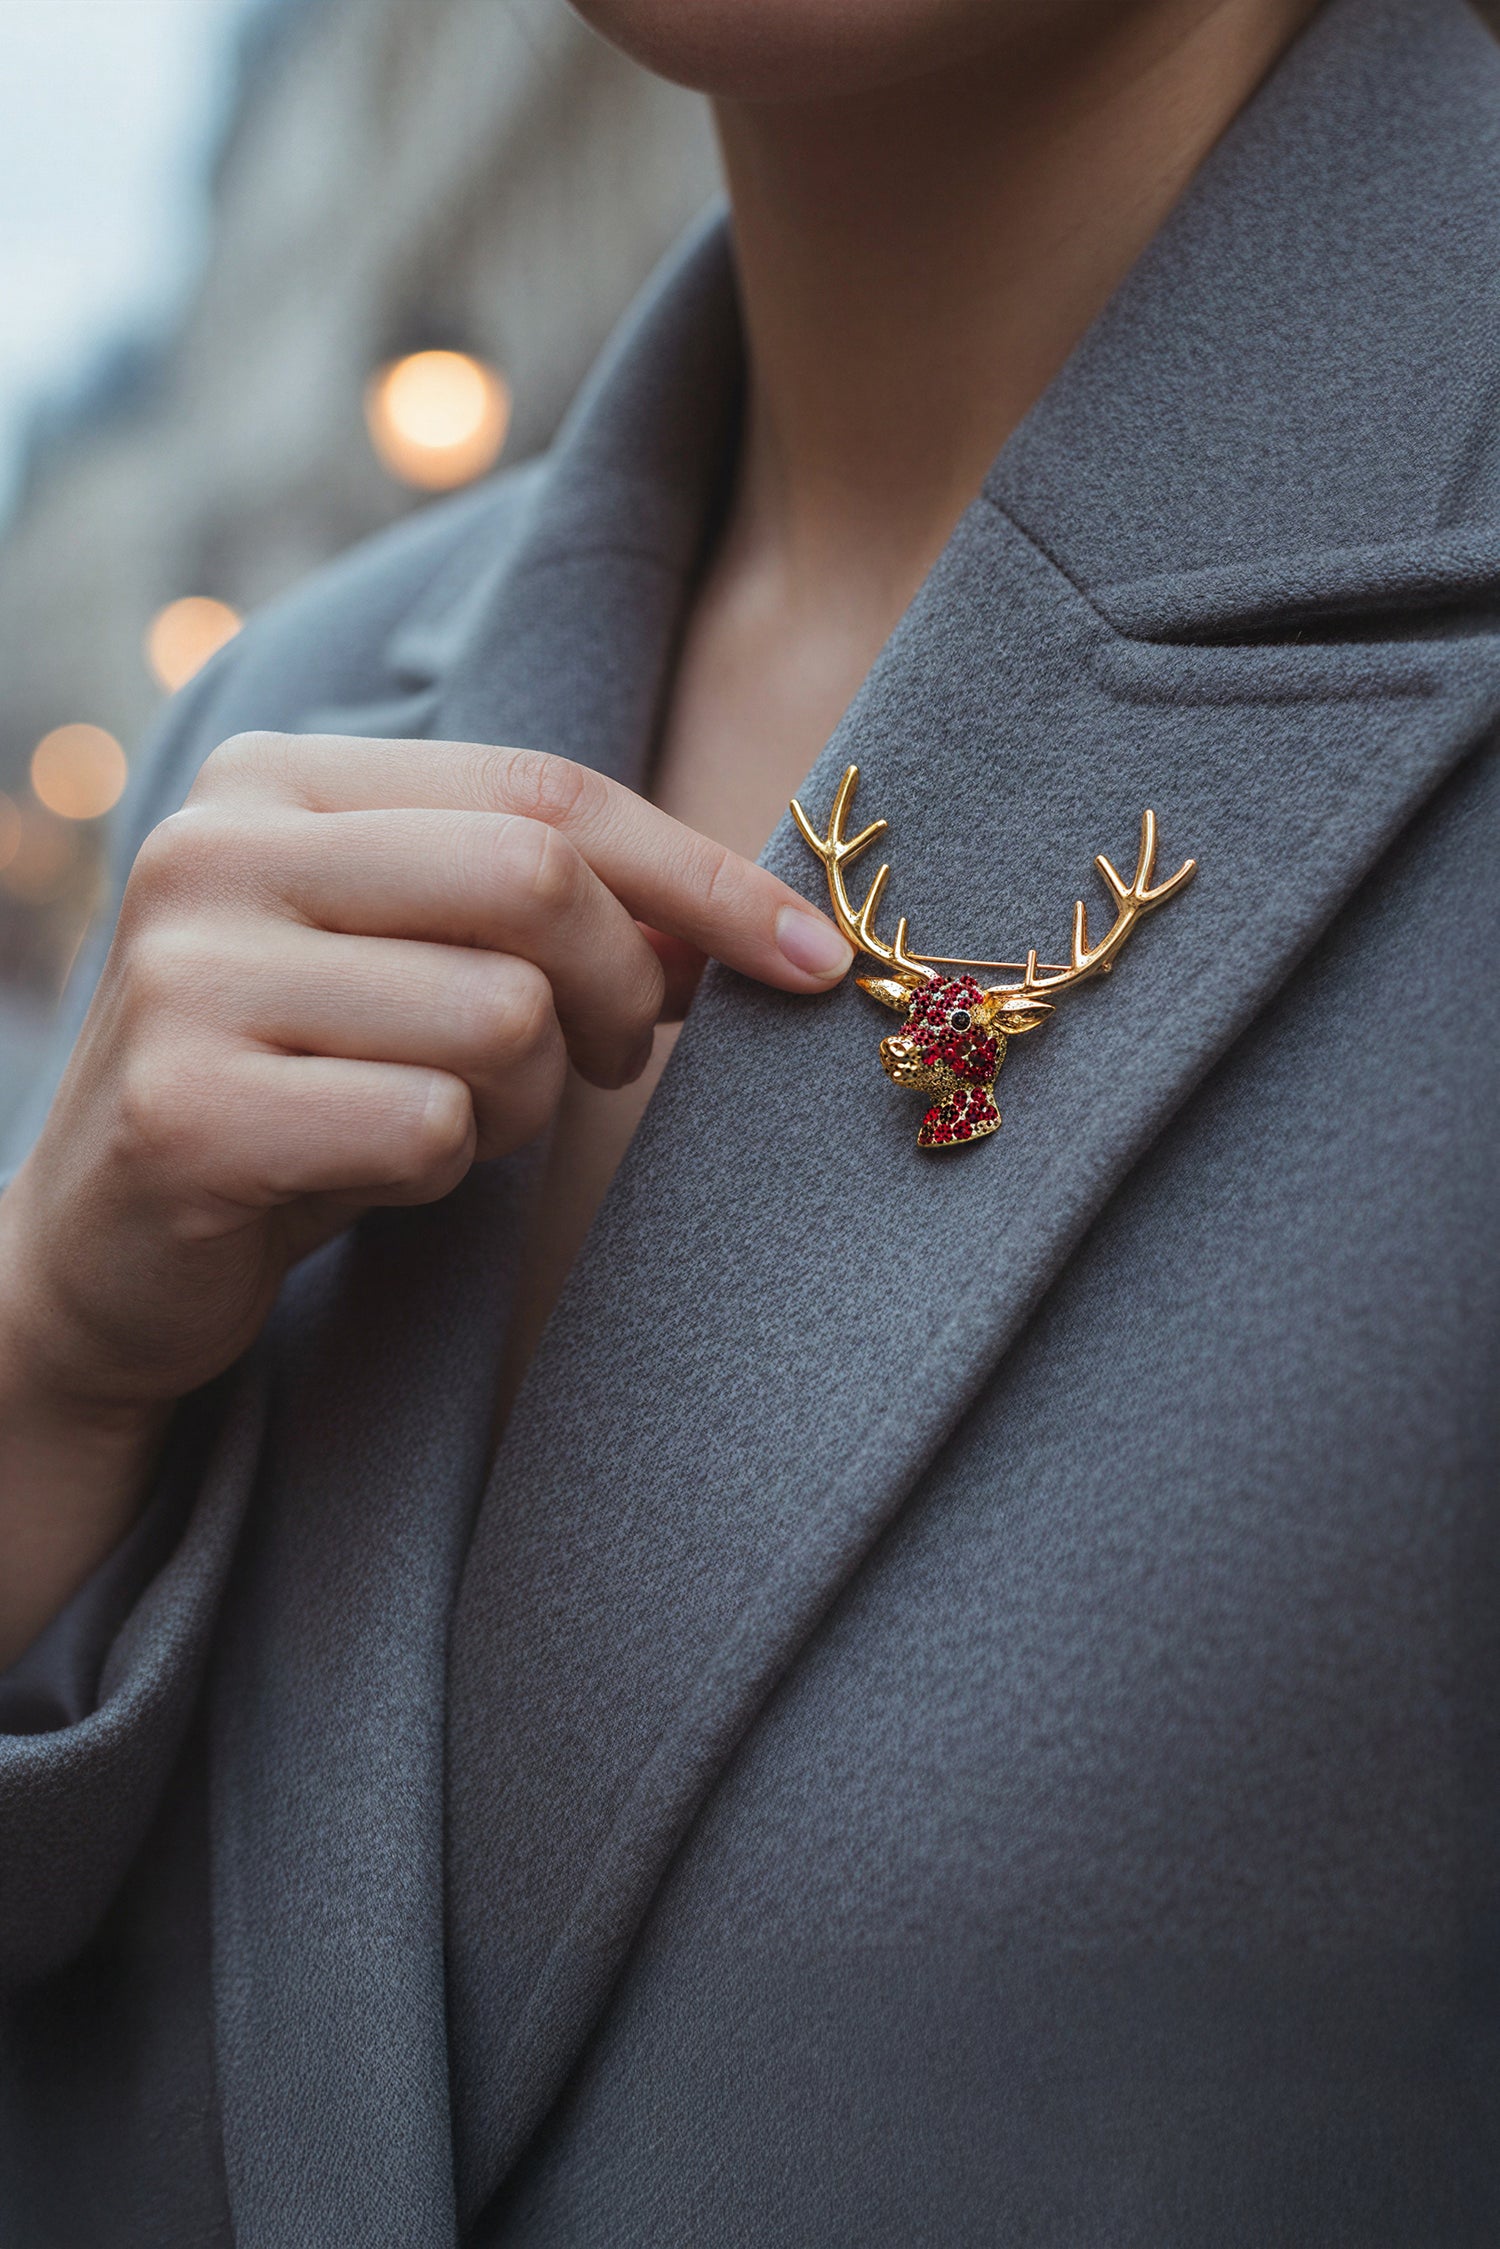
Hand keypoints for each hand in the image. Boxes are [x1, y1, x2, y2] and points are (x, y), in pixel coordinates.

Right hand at [0, 733, 851, 1652]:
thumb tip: (737, 928)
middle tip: (613, 1063)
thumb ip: (549, 921)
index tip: (813, 960)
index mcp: (275, 781)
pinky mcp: (186, 1111)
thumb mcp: (417, 973)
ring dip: (525, 1100)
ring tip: (448, 1122)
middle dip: (624, 992)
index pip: (545, 791)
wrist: (106, 1256)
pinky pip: (429, 1128)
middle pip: (534, 880)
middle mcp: (214, 848)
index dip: (701, 877)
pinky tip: (372, 1175)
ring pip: (499, 1014)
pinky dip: (444, 1170)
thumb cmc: (301, 1093)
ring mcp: (186, 976)